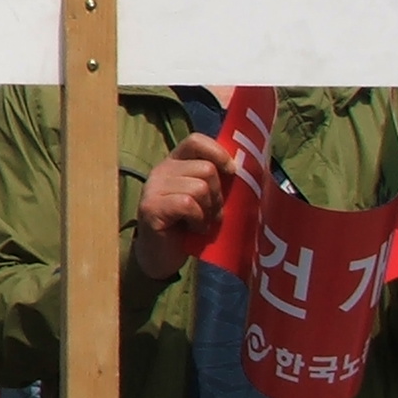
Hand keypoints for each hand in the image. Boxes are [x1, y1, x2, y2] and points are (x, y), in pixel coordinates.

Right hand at [132, 133, 234, 280]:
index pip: (196, 141)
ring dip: (208, 211)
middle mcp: (162, 170)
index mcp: (176, 163)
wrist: (161, 257)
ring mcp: (153, 187)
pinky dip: (197, 220)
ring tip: (201, 222)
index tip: (231, 172)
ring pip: (199, 187)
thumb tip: (245, 171)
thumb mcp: (205, 200)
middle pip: (206, 169)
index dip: (218, 153)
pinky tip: (192, 228)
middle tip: (211, 213)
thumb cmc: (188, 227)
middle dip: (218, 195)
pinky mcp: (151, 207)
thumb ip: (217, 183)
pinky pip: (187, 204)